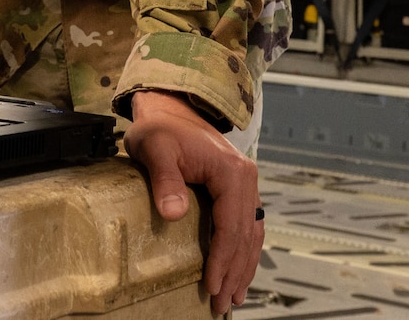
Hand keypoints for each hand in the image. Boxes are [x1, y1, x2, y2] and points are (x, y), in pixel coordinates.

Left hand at [124, 91, 262, 314]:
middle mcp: (246, 178)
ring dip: (244, 266)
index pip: (230, 227)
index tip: (210, 286)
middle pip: (245, 236)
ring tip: (234, 296)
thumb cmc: (160, 128)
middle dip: (235, 272)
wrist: (170, 108)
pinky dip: (246, 250)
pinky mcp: (238, 187)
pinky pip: (249, 224)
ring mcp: (246, 183)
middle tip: (223, 303)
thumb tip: (173, 213)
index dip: (222, 260)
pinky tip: (240, 269)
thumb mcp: (155, 149)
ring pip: (252, 233)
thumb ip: (165, 180)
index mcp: (232, 172)